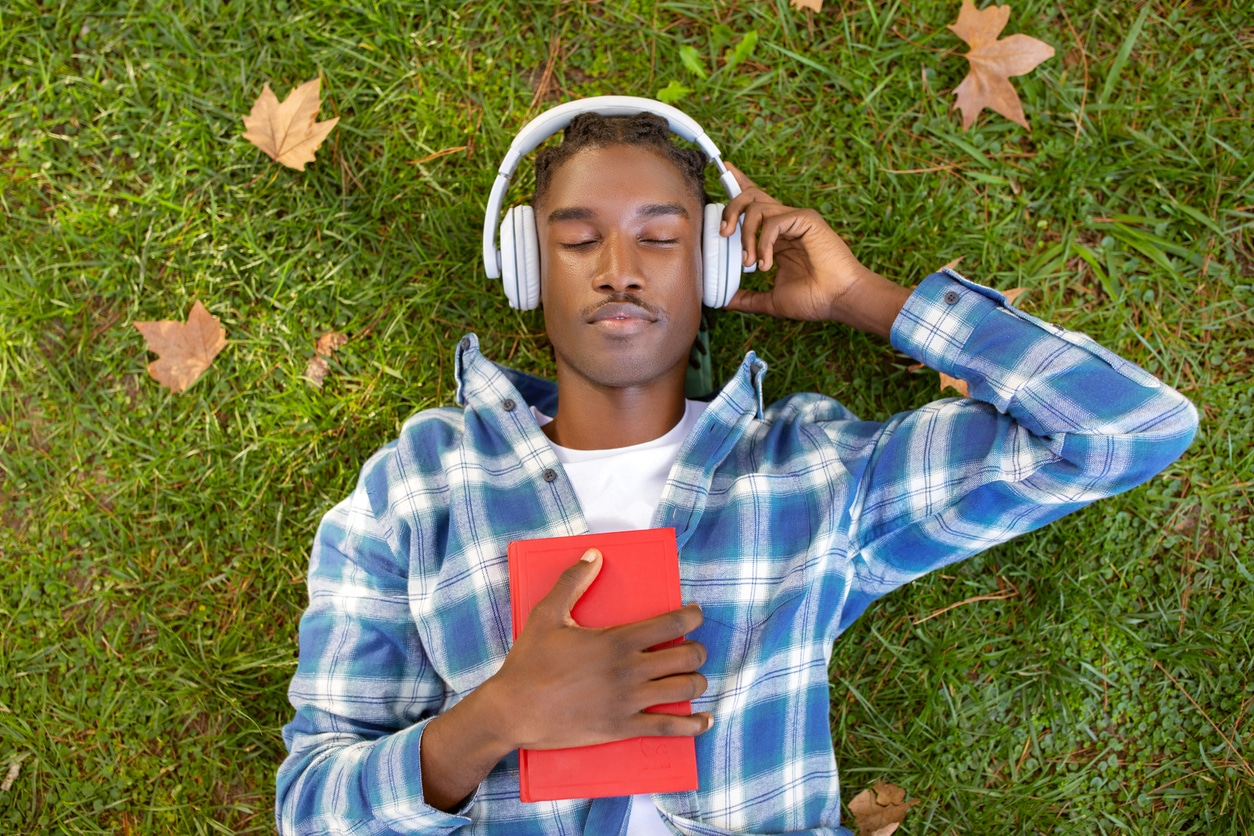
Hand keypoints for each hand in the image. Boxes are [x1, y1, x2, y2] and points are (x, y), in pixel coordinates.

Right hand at [484, 548, 710, 750]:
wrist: (512, 711)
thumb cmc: (528, 662)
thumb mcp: (546, 614)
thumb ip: (572, 581)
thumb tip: (594, 555)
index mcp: (616, 640)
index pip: (672, 623)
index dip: (692, 616)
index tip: (696, 614)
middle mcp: (630, 669)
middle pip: (687, 657)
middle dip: (697, 650)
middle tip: (693, 648)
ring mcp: (629, 701)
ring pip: (685, 689)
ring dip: (697, 681)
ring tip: (694, 677)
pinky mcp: (623, 728)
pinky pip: (670, 727)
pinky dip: (693, 724)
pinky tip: (703, 721)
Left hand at [719, 163, 912, 338]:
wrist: (840, 299)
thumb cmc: (814, 299)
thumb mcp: (772, 300)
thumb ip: (747, 299)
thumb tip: (725, 302)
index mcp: (777, 237)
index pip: (755, 205)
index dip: (739, 185)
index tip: (725, 171)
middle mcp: (786, 224)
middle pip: (751, 196)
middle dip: (731, 209)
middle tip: (724, 233)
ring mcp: (796, 220)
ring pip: (757, 207)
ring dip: (746, 235)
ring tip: (750, 263)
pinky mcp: (806, 219)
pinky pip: (773, 221)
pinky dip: (763, 243)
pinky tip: (767, 264)